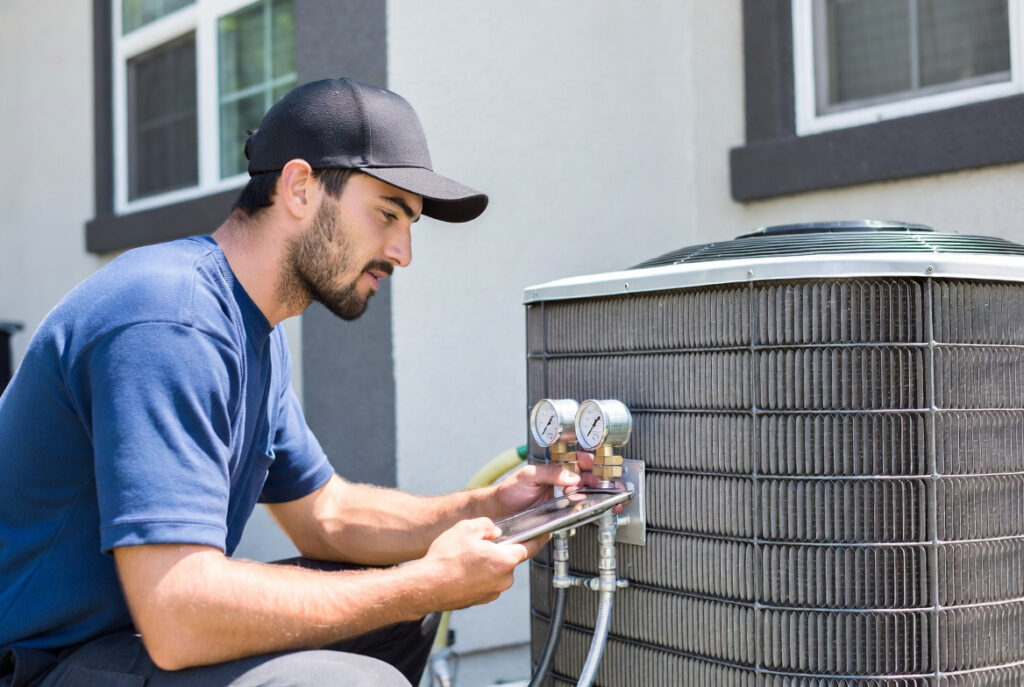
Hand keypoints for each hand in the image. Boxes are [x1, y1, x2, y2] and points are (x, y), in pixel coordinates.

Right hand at [416, 518, 544, 610]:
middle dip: (498, 550)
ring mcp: (492, 592)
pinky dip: (478, 576)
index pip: (530, 547)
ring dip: (486, 564)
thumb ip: (487, 525)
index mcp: (505, 560)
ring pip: (496, 571)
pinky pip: (485, 582)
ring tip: (464, 559)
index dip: (537, 538)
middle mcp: (504, 579)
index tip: (544, 533)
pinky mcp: (480, 600)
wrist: (426, 586)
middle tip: (479, 544)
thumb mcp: (466, 528)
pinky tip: (461, 570)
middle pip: (509, 559)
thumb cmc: (446, 560)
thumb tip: (494, 531)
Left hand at [490, 457, 585, 518]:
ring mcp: (561, 499)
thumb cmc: (511, 490)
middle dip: (591, 477)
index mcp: (554, 470)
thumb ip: (549, 473)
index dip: (585, 461)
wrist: (501, 511)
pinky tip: (583, 505)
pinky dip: (582, 507)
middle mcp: (560, 484)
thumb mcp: (529, 475)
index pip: (575, 462)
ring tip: (588, 492)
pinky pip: (575, 510)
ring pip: (582, 494)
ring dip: (589, 492)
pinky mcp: (560, 514)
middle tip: (593, 480)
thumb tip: (571, 476)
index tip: (591, 463)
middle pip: (583, 478)